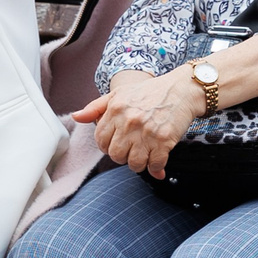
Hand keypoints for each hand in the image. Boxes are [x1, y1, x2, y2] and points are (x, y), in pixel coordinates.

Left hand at [73, 69, 202, 179]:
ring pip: (134, 164)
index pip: (100, 140)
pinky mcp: (164, 141)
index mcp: (115, 110)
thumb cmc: (149, 92)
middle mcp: (129, 122)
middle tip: (131, 149)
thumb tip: (77, 117)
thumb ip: (95, 107)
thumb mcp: (119, 94)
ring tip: (144, 154)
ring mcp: (147, 132)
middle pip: (115, 155)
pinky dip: (156, 167)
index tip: (117, 143)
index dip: (107, 145)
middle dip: (122, 156)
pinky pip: (155, 165)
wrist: (181, 89)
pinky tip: (158, 160)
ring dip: (139, 163)